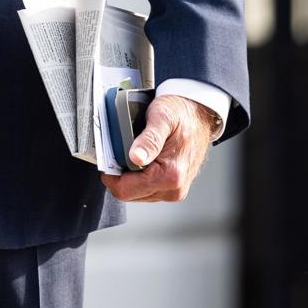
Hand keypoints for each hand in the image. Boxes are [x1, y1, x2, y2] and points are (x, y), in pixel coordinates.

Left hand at [99, 93, 217, 202]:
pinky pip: (146, 189)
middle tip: (119, 152)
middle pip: (129, 194)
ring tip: (132, 153)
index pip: (125, 190)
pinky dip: (138, 177)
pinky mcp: (173, 189)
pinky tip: (141, 159)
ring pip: (136, 193)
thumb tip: (136, 158)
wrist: (199, 115)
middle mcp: (174, 189)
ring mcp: (174, 191)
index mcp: (170, 176)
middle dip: (119, 175)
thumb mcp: (161, 118)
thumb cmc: (180, 114)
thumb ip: (149, 140)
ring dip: (129, 176)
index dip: (110, 175)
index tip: (108, 157)